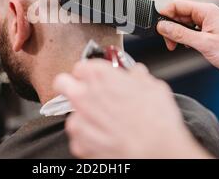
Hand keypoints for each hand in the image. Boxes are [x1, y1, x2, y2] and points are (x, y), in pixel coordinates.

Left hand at [54, 60, 209, 158]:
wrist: (157, 151)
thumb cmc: (156, 119)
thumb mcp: (153, 86)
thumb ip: (137, 76)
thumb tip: (136, 73)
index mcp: (99, 75)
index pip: (80, 66)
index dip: (90, 73)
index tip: (97, 79)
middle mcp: (83, 95)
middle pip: (62, 83)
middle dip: (71, 86)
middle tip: (85, 93)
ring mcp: (79, 121)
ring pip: (73, 114)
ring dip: (85, 117)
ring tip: (107, 123)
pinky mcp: (79, 144)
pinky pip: (79, 137)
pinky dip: (90, 138)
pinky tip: (107, 138)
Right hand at [157, 0, 218, 79]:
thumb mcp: (204, 44)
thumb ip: (181, 34)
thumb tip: (162, 26)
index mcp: (206, 11)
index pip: (177, 4)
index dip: (164, 14)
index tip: (158, 27)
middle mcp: (207, 14)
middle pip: (179, 14)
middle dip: (170, 27)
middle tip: (170, 43)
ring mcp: (208, 22)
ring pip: (184, 23)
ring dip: (178, 34)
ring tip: (178, 46)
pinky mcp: (210, 31)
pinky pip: (191, 30)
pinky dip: (186, 38)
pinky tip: (188, 46)